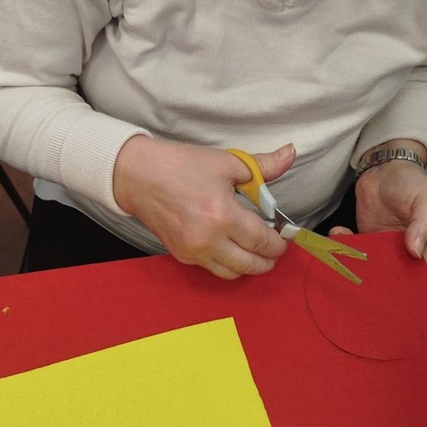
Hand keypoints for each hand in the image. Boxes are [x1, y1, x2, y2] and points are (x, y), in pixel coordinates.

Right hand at [114, 137, 295, 278]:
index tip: (284, 236)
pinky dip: (226, 262)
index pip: (262, 241)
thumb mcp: (226, 162)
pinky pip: (212, 268)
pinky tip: (230, 246)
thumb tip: (290, 153)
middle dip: (268, 259)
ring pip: (232, 273)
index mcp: (222, 216)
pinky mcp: (181, 255)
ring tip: (254, 249)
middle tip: (275, 248)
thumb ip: (263, 166)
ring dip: (248, 265)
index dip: (279, 242)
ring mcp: (193, 252)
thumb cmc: (179, 166)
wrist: (137, 176)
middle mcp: (208, 240)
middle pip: (251, 265)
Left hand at [330, 160, 426, 266]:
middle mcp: (408, 249)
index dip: (408, 275)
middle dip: (380, 273)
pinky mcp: (367, 237)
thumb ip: (424, 225)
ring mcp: (386, 245)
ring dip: (358, 260)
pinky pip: (356, 248)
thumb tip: (416, 252)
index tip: (391, 275)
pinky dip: (345, 244)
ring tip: (345, 251)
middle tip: (363, 269)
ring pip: (374, 263)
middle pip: (396, 271)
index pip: (421, 268)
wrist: (387, 167)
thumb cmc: (413, 183)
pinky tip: (338, 233)